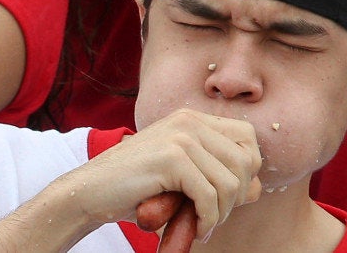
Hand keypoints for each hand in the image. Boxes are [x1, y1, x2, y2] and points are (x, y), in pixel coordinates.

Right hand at [60, 108, 261, 240]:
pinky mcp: (171, 158)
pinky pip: (210, 196)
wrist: (89, 192)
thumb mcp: (182, 178)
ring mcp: (181, 137)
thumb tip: (257, 188)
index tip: (227, 196)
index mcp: (192, 119)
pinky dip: (207, 220)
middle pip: (247, 161)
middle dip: (236, 197)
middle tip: (213, 216)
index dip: (247, 171)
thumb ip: (217, 176)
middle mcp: (189, 121)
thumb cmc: (135, 187)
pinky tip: (193, 228)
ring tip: (201, 224)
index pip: (248, 139)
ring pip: (231, 182)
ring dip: (221, 213)